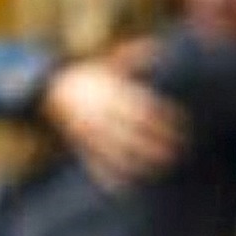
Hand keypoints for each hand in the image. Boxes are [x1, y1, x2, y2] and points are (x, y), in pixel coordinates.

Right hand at [45, 53, 186, 187]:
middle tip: (180, 150)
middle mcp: (100, 113)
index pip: (144, 107)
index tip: (184, 124)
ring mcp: (90, 132)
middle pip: (136, 132)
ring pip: (119, 153)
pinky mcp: (82, 147)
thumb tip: (160, 48)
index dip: (165, 117)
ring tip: (162, 168)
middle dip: (159, 143)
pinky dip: (113, 179)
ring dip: (142, 164)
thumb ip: (134, 58)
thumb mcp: (110, 65)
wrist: (52, 88)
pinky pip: (97, 167)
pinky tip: (130, 186)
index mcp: (110, 93)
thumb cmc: (90, 77)